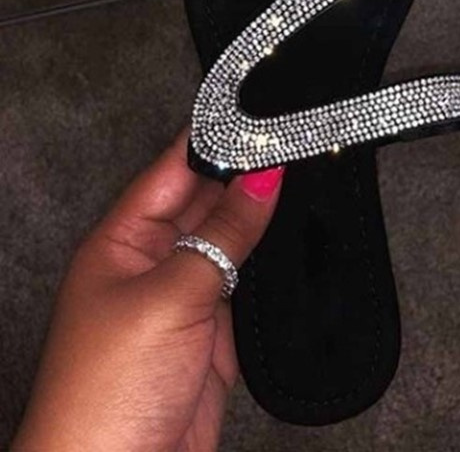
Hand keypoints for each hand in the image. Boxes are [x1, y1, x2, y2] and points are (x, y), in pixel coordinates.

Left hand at [13, 130, 283, 451]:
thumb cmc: (106, 392)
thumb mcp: (170, 296)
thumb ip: (223, 235)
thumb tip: (263, 179)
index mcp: (123, 240)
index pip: (173, 169)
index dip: (213, 141)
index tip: (257, 118)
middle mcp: (154, 260)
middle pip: (207, 200)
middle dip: (246, 175)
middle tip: (292, 146)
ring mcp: (186, 292)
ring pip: (232, 238)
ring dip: (262, 217)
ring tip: (302, 182)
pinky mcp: (215, 326)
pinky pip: (248, 278)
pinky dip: (272, 261)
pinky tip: (294, 239)